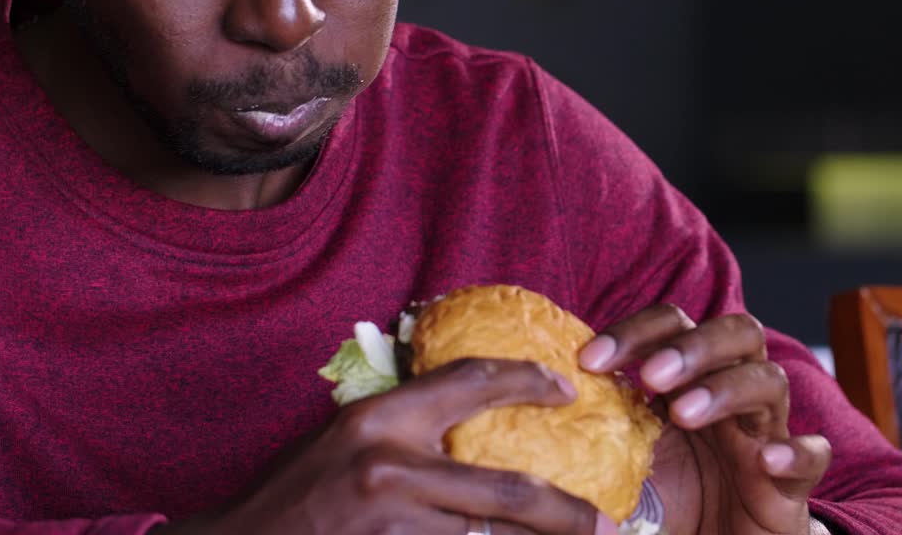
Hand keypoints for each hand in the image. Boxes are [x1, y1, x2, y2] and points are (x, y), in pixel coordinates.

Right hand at [156, 358, 614, 534]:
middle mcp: (389, 466)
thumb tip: (468, 414)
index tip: (566, 389)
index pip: (471, 381)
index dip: (528, 380)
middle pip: (506, 490)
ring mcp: (391, 521)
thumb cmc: (294, 490)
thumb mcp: (341, 437)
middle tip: (607, 523)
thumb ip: (401, 425)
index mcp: (379, 418)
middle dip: (566, 512)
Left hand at [579, 306, 831, 534]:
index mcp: (688, 381)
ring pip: (770, 380)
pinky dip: (797, 451)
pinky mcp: (792, 485)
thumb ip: (588, 436)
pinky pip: (814, 454)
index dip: (634, 331)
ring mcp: (766, 435)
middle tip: (652, 375)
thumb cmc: (664, 506)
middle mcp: (732, 397)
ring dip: (726, 388)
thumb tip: (525, 416)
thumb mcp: (616, 467)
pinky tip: (767, 459)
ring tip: (684, 413)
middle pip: (736, 332)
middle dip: (693, 346)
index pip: (672, 326)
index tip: (589, 359)